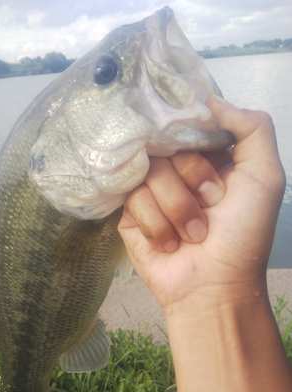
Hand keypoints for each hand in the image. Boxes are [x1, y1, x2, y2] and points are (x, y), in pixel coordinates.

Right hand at [118, 97, 285, 313]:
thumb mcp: (265, 177)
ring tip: (193, 235)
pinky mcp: (130, 214)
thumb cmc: (244, 237)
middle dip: (194, 181)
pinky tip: (170, 244)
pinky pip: (132, 198)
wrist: (214, 287)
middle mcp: (179, 170)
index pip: (189, 123)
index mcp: (209, 157)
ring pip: (149, 172)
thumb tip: (210, 100)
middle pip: (167, 145)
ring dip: (178, 209)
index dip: (198, 140)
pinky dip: (158, 225)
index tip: (211, 163)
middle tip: (212, 207)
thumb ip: (253, 128)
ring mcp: (152, 191)